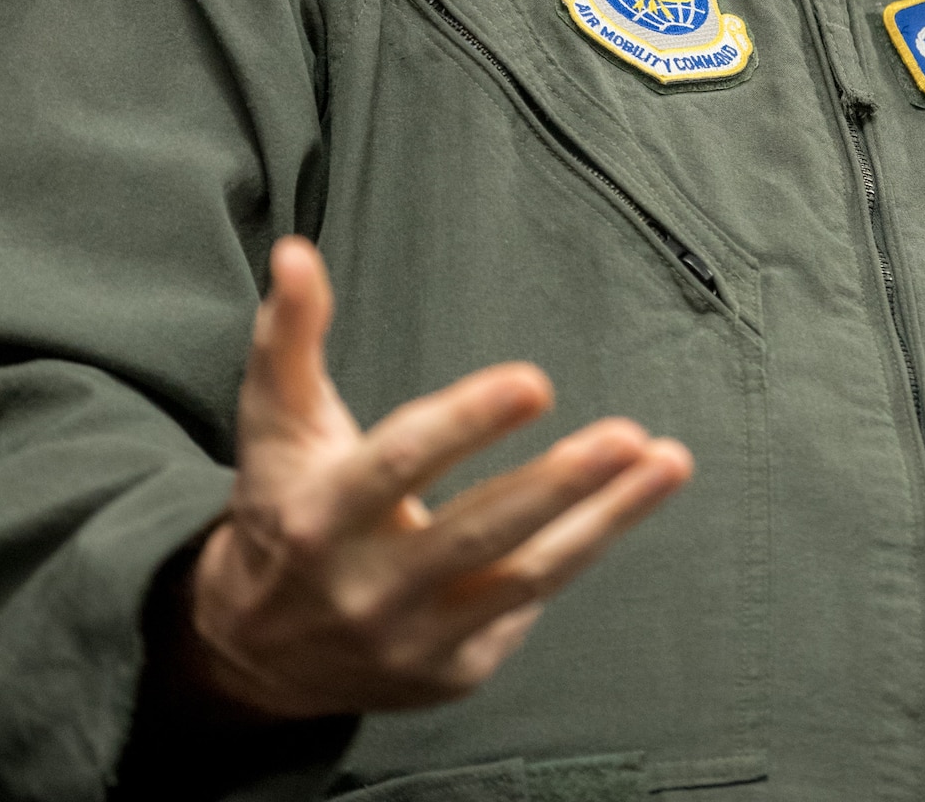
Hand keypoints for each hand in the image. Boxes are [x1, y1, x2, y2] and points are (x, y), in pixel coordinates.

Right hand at [183, 236, 692, 718]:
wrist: (257, 652)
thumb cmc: (284, 505)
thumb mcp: (275, 423)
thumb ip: (288, 334)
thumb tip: (297, 252)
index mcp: (321, 515)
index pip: (401, 463)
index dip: (468, 423)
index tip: (534, 382)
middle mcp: (366, 588)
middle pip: (477, 532)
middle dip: (560, 484)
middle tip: (627, 436)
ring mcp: (413, 640)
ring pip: (526, 577)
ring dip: (606, 519)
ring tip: (667, 463)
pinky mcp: (452, 671)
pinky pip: (526, 607)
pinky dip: (579, 552)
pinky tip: (622, 505)